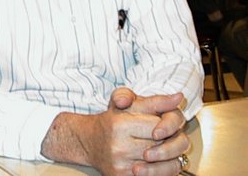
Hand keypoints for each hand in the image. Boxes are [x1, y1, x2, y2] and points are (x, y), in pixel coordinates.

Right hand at [42, 91, 178, 175]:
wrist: (89, 142)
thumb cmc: (112, 121)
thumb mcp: (130, 104)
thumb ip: (156, 101)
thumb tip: (178, 97)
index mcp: (120, 124)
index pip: (158, 127)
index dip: (166, 127)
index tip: (162, 126)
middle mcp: (119, 146)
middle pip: (161, 147)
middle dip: (168, 142)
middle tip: (164, 138)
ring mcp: (120, 164)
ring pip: (161, 166)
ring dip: (169, 159)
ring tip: (164, 152)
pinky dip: (161, 172)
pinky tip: (157, 164)